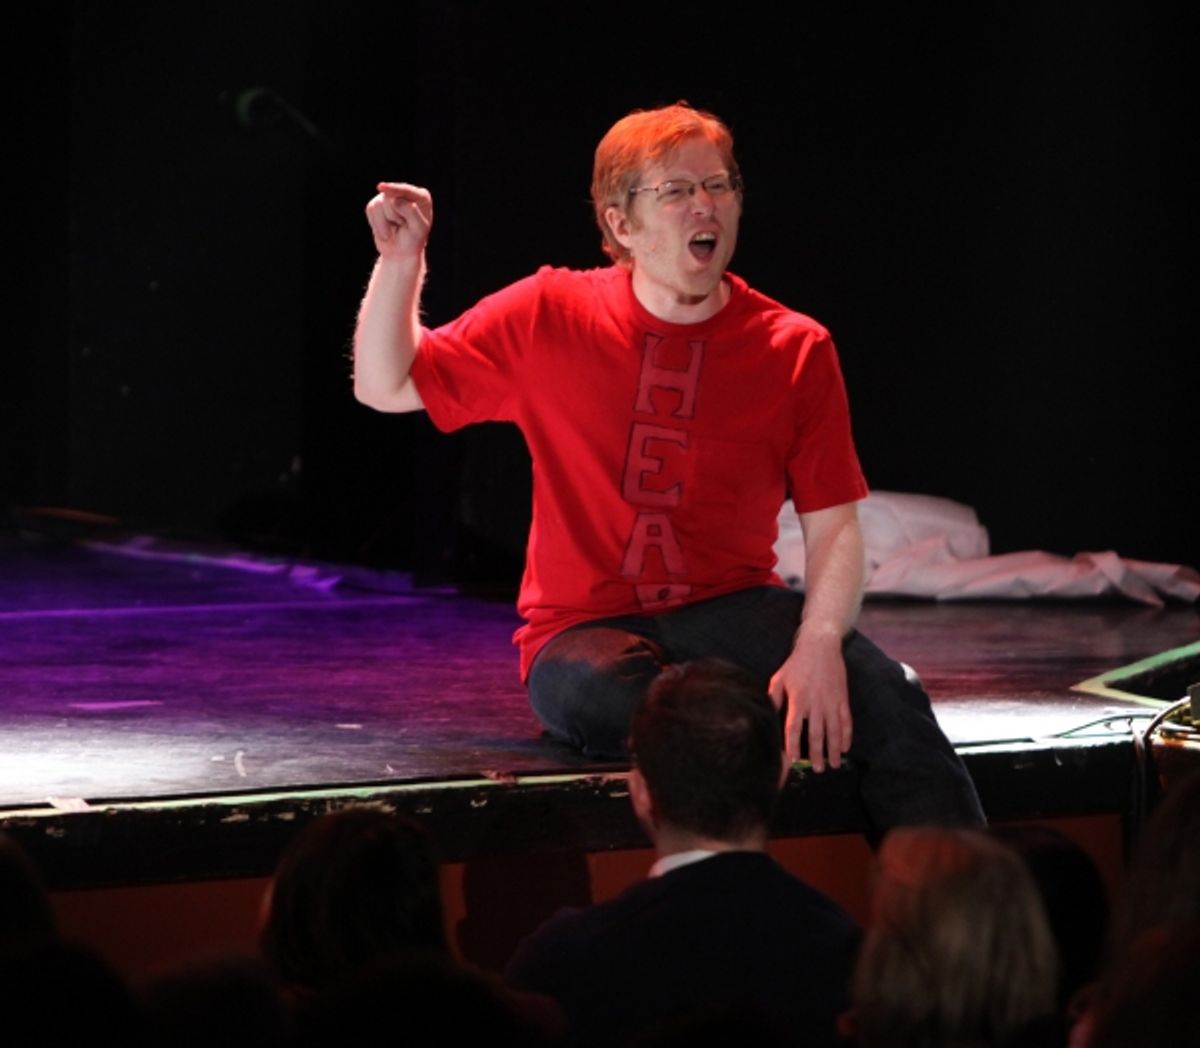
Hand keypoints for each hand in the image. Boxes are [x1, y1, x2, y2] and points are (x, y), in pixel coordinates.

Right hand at [366, 182, 432, 259]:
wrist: (401, 253)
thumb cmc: (413, 241)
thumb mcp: (418, 229)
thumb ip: (411, 212)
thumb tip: (394, 199)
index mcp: (421, 197)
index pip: (405, 191)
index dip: (393, 189)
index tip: (381, 188)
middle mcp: (406, 193)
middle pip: (389, 198)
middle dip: (392, 216)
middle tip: (401, 225)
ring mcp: (390, 197)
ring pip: (378, 204)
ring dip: (384, 222)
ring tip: (393, 228)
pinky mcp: (378, 204)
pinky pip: (370, 208)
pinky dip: (376, 223)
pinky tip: (385, 228)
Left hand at [767, 630, 851, 771]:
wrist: (820, 646)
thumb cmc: (796, 664)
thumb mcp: (779, 678)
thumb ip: (773, 697)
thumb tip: (768, 715)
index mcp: (798, 700)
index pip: (794, 728)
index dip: (793, 745)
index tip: (793, 760)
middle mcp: (815, 703)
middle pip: (816, 734)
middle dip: (817, 754)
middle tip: (819, 769)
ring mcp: (831, 702)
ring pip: (833, 731)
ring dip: (834, 749)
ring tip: (834, 764)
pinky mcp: (842, 698)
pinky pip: (846, 721)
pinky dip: (847, 735)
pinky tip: (846, 747)